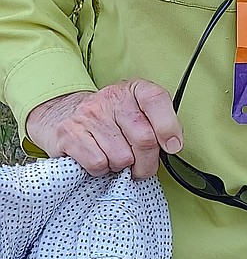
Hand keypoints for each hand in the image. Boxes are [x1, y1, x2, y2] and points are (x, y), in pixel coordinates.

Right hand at [25, 80, 183, 178]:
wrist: (62, 113)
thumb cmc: (110, 117)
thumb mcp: (137, 109)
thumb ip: (158, 121)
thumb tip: (174, 145)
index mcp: (134, 89)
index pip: (156, 100)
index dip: (169, 127)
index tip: (173, 147)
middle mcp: (111, 98)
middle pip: (144, 138)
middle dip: (148, 162)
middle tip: (143, 167)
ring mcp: (89, 115)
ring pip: (122, 157)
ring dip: (122, 166)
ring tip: (116, 158)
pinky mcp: (69, 134)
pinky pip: (98, 164)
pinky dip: (102, 170)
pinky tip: (100, 159)